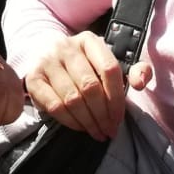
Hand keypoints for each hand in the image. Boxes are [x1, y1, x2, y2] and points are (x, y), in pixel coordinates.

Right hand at [23, 32, 152, 141]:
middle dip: (102, 114)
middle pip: (90, 87)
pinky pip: (54, 106)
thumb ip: (133, 70)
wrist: (43, 54)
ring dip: (88, 121)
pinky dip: (70, 122)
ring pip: (72, 98)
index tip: (119, 118)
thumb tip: (140, 82)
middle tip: (109, 131)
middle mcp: (66, 47)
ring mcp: (47, 62)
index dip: (117, 98)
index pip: (109, 69)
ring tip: (97, 132)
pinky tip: (80, 127)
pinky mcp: (33, 78)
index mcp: (89, 41)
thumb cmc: (83, 64)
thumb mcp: (107, 61)